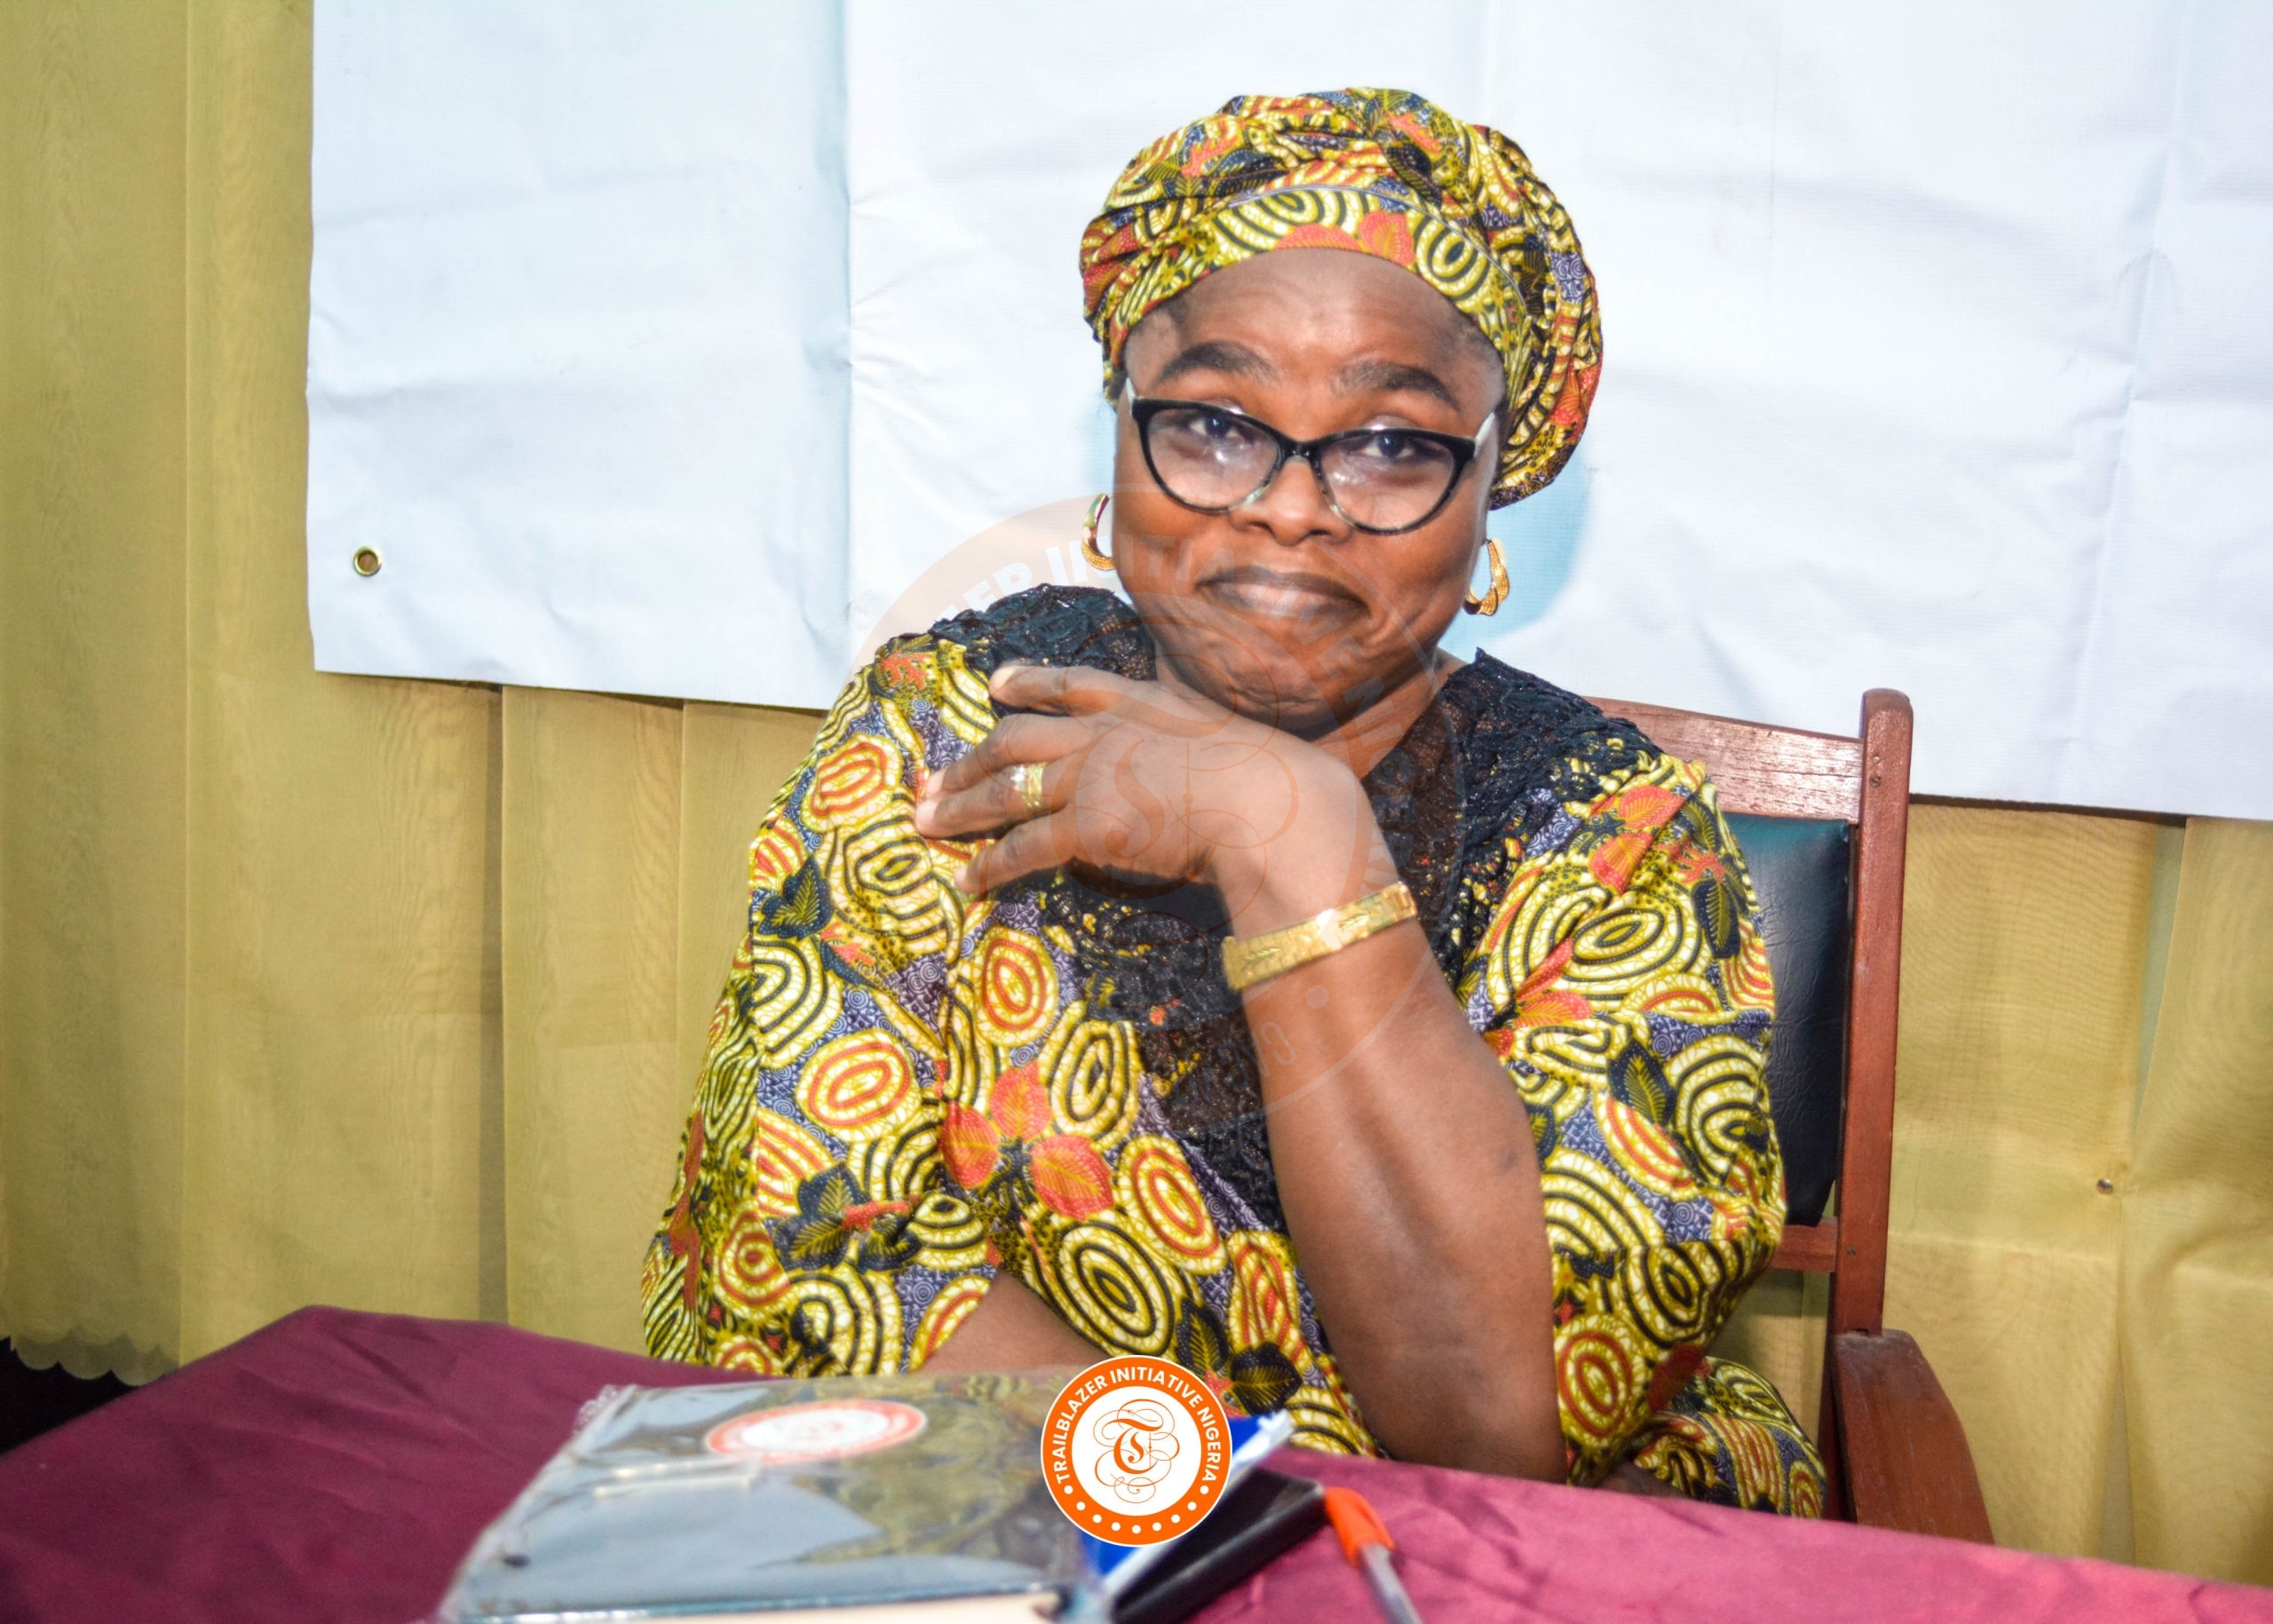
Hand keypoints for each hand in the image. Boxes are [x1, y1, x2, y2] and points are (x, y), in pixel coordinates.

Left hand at [911, 663, 1380, 920]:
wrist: (1273, 803)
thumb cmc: (1274, 781)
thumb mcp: (1233, 742)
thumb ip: (1199, 749)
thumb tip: (1195, 769)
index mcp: (1143, 704)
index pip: (1073, 686)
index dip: (1029, 683)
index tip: (997, 684)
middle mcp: (1106, 734)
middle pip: (1017, 738)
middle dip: (970, 759)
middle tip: (932, 776)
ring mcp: (1093, 777)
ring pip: (1005, 789)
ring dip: (958, 807)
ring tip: (922, 821)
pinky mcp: (1089, 826)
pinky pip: (1023, 848)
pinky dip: (989, 865)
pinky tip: (965, 881)